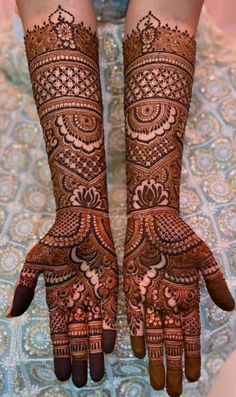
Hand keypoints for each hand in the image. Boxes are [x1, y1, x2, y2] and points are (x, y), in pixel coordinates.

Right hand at [6, 209, 117, 386]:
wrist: (81, 220)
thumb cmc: (57, 239)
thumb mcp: (35, 263)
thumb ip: (25, 288)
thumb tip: (11, 314)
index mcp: (58, 297)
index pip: (59, 332)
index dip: (60, 353)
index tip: (63, 374)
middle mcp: (77, 300)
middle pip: (78, 336)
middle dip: (80, 359)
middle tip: (84, 382)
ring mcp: (94, 294)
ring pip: (96, 329)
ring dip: (96, 351)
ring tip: (98, 374)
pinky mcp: (110, 285)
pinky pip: (111, 312)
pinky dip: (110, 329)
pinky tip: (110, 347)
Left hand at [123, 211, 233, 396]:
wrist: (152, 219)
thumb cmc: (179, 235)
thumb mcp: (202, 257)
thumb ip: (215, 282)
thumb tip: (231, 309)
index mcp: (187, 296)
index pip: (190, 334)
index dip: (190, 355)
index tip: (192, 377)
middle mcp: (168, 302)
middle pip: (171, 341)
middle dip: (172, 366)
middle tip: (171, 392)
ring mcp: (150, 297)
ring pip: (154, 334)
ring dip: (155, 358)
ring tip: (156, 381)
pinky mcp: (133, 289)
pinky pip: (135, 317)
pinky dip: (137, 334)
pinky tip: (139, 352)